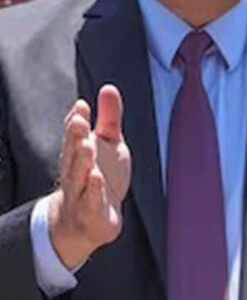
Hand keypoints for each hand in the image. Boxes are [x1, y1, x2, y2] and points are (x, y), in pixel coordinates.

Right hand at [48, 85, 131, 268]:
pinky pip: (91, 202)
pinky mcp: (93, 214)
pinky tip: (97, 178)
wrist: (90, 222)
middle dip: (75, 138)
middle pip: (73, 154)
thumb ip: (109, 118)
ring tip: (87, 145)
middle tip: (79, 121)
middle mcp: (77, 172)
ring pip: (79, 177)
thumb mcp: (109, 144)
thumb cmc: (101, 176)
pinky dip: (94, 191)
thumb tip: (108, 87)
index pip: (75, 136)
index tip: (82, 105)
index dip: (77, 121)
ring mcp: (82, 194)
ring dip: (82, 162)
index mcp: (80, 154)